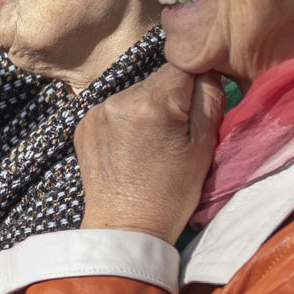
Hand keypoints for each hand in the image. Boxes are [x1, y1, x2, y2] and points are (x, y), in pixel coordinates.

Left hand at [75, 66, 227, 240]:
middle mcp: (117, 100)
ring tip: (152, 144)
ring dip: (148, 109)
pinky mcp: (83, 125)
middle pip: (158, 80)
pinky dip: (127, 121)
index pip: (183, 66)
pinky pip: (115, 110)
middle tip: (175, 134)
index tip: (196, 111)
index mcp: (151, 103)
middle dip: (171, 98)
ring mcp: (96, 112)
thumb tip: (207, 68)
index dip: (196, 84)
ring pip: (137, 94)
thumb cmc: (172, 193)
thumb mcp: (205, 146)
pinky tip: (131, 148)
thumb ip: (210, 97)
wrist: (125, 228)